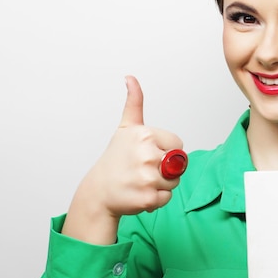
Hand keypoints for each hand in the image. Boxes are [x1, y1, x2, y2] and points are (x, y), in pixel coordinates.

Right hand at [63, 76, 183, 242]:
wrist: (98, 191)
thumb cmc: (115, 159)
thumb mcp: (125, 128)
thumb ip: (134, 103)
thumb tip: (130, 78)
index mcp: (145, 135)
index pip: (178, 145)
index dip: (165, 151)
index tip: (147, 153)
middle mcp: (147, 155)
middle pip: (179, 165)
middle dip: (166, 169)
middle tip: (143, 169)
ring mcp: (147, 177)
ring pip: (174, 182)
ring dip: (161, 185)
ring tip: (140, 181)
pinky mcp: (147, 197)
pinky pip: (166, 198)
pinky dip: (156, 199)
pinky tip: (139, 193)